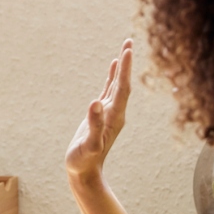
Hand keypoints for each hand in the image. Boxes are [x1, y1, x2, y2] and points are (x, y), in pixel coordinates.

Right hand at [65, 39, 132, 181]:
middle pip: (124, 82)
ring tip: (125, 48)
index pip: (123, 88)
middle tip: (129, 41)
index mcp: (114, 117)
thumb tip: (95, 102)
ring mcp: (109, 113)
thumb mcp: (88, 144)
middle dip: (127, 62)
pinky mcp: (101, 114)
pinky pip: (109, 90)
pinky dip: (112, 76)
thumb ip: (94, 124)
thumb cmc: (84, 161)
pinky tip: (114, 66)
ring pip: (118, 84)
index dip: (126, 70)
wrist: (85, 173)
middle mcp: (116, 112)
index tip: (128, 50)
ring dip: (122, 67)